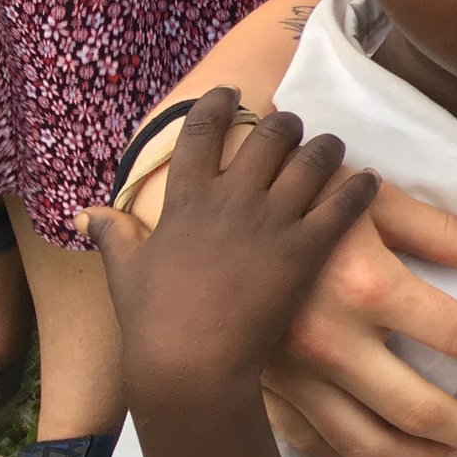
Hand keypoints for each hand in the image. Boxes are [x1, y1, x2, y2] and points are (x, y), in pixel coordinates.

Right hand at [81, 91, 380, 403]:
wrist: (190, 366)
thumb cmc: (152, 323)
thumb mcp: (126, 273)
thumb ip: (114, 234)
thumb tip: (88, 212)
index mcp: (186, 200)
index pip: (201, 130)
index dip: (219, 102)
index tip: (232, 90)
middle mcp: (232, 199)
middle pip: (271, 134)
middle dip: (286, 124)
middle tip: (292, 129)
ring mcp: (272, 221)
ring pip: (313, 157)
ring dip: (326, 147)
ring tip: (330, 149)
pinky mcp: (306, 249)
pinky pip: (344, 203)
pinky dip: (360, 187)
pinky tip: (368, 182)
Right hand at [259, 173, 456, 456]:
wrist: (208, 210)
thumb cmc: (301, 192)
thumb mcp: (376, 199)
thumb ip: (444, 232)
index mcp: (367, 288)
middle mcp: (329, 343)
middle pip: (418, 410)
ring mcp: (292, 376)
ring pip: (366, 444)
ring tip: (455, 455)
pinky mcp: (264, 390)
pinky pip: (315, 444)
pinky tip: (386, 455)